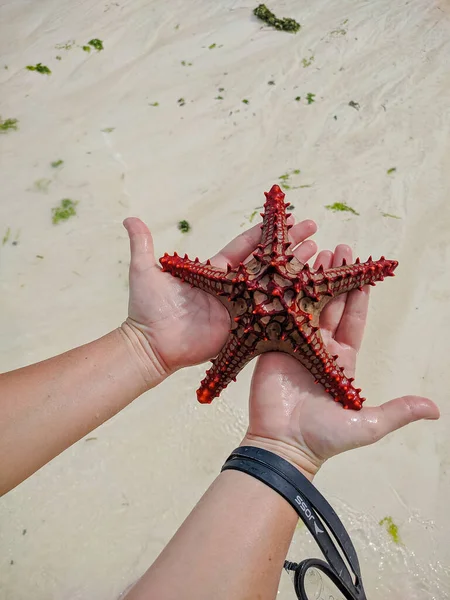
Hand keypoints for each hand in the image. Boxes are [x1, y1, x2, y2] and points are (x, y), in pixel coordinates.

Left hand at [122, 216, 317, 379]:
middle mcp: (234, 289)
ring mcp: (242, 308)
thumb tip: (129, 219)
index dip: (266, 233)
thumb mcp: (145, 271)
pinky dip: (293, 303)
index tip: (286, 218)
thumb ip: (143, 245)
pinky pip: (273, 314)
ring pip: (276, 286)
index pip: (246, 247)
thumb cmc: (147, 309)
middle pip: (268, 263)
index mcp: (216, 273)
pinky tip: (314, 292)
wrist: (151, 345)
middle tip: (314, 230)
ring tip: (321, 254)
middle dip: (292, 246)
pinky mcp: (246, 329)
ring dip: (298, 269)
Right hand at [244, 245, 439, 479]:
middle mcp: (319, 348)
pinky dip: (284, 293)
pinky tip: (285, 274)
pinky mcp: (272, 345)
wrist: (284, 445)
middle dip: (335, 277)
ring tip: (316, 252)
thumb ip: (399, 411)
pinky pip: (280, 314)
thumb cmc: (326, 437)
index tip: (362, 271)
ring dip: (311, 279)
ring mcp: (294, 344)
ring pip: (306, 305)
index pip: (353, 321)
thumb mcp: (369, 423)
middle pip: (330, 306)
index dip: (358, 295)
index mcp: (342, 361)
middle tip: (339, 249)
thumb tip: (436, 410)